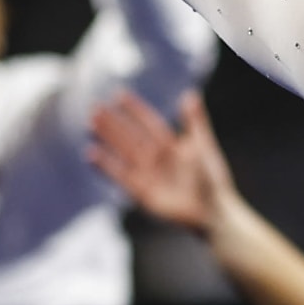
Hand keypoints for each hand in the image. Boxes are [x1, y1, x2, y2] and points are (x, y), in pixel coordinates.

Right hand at [88, 91, 234, 235]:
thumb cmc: (212, 179)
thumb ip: (195, 121)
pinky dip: (106, 165)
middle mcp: (156, 158)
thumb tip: (190, 94)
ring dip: (108, 138)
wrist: (212, 210)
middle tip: (94, 107)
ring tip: (91, 123)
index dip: (135, 109)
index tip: (118, 94)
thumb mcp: (203, 145)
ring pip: (123, 151)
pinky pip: (120, 175)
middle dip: (113, 122)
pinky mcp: (141, 192)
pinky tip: (91, 154)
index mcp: (171, 145)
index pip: (148, 123)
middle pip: (130, 136)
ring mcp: (147, 174)